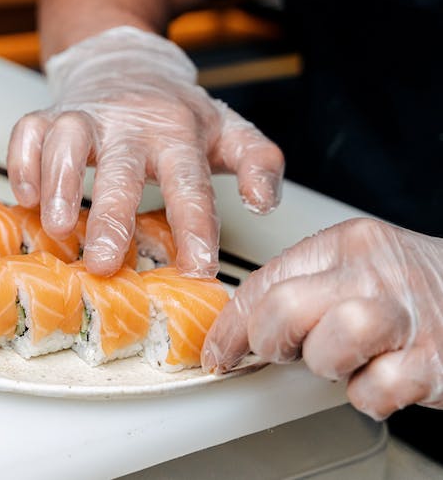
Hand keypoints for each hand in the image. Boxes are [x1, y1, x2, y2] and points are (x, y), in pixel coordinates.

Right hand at [7, 26, 283, 275]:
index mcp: (178, 134)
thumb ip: (260, 163)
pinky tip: (25, 196)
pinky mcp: (51, 114)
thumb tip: (263, 202)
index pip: (189, 182)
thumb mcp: (230, 131)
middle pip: (120, 167)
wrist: (129, 62)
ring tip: (56, 227)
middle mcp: (130, 124)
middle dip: (111, 215)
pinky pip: (28, 130)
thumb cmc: (177, 112)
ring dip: (58, 182)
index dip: (195, 226)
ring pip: (66, 139)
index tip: (198, 268)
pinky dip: (22, 162)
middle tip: (104, 262)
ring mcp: (86, 116)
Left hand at [203, 217, 442, 420]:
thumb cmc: (413, 286)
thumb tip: (238, 326)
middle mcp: (375, 274)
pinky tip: (379, 378)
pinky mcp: (434, 363)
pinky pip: (375, 392)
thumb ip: (302, 284)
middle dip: (271, 341)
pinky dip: (368, 396)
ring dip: (325, 364)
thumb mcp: (356, 264)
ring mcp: (406, 317)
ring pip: (330, 346)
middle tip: (284, 351)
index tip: (219, 350)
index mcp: (346, 244)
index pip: (265, 281)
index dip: (231, 324)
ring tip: (342, 361)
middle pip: (286, 309)